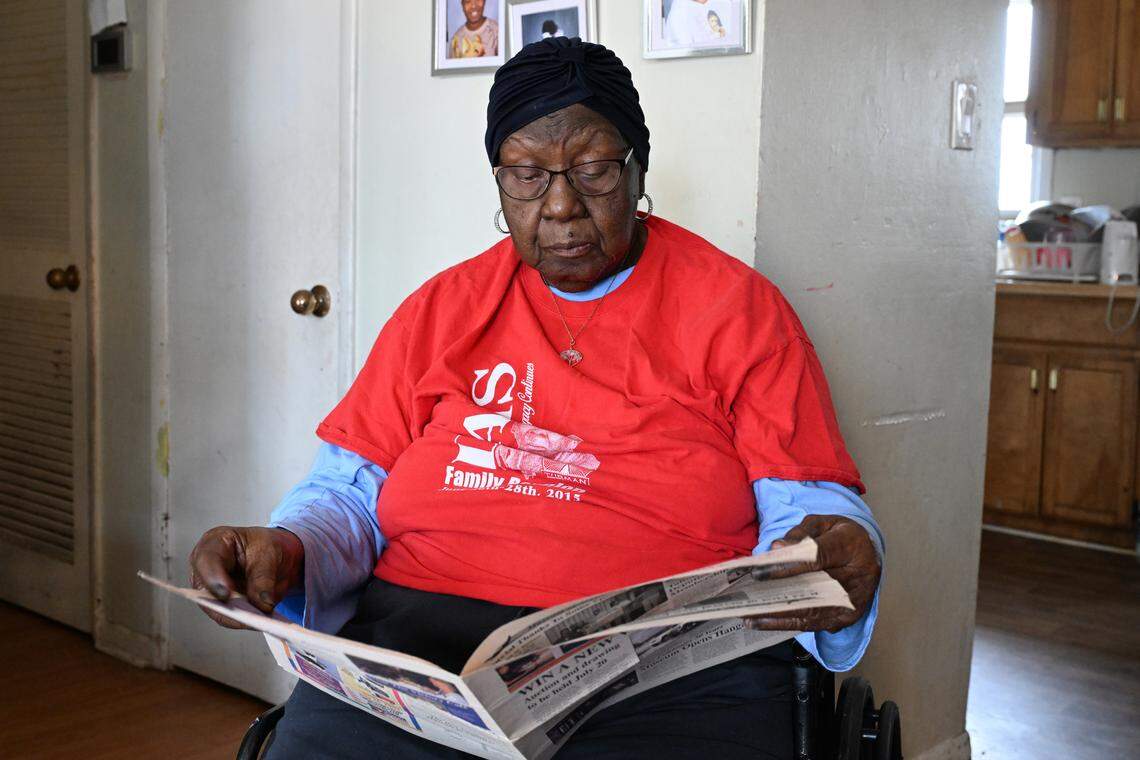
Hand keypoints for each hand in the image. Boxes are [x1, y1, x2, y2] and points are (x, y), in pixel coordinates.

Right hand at [188, 526, 303, 629]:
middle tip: (248, 616)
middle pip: (206, 592)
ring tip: (259, 621)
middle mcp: (205, 569)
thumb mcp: (269, 553)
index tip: (226, 594)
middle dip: (227, 607)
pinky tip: (259, 622)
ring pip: (217, 610)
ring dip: (238, 618)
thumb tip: (263, 604)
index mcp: (213, 544)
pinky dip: (245, 621)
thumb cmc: (264, 545)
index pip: (206, 561)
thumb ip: (263, 578)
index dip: (213, 580)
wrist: (274, 555)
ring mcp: (211, 589)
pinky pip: (230, 617)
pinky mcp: (222, 605)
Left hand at [745, 515, 880, 633]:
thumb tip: (776, 548)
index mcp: (851, 547)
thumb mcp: (823, 523)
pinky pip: (815, 624)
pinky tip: (765, 622)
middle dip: (778, 595)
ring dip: (779, 616)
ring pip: (813, 612)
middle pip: (813, 589)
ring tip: (749, 617)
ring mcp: (855, 600)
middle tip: (748, 599)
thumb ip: (799, 533)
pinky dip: (788, 624)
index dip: (787, 567)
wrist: (869, 554)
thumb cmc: (841, 536)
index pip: (817, 558)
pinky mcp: (849, 617)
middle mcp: (857, 576)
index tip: (760, 572)